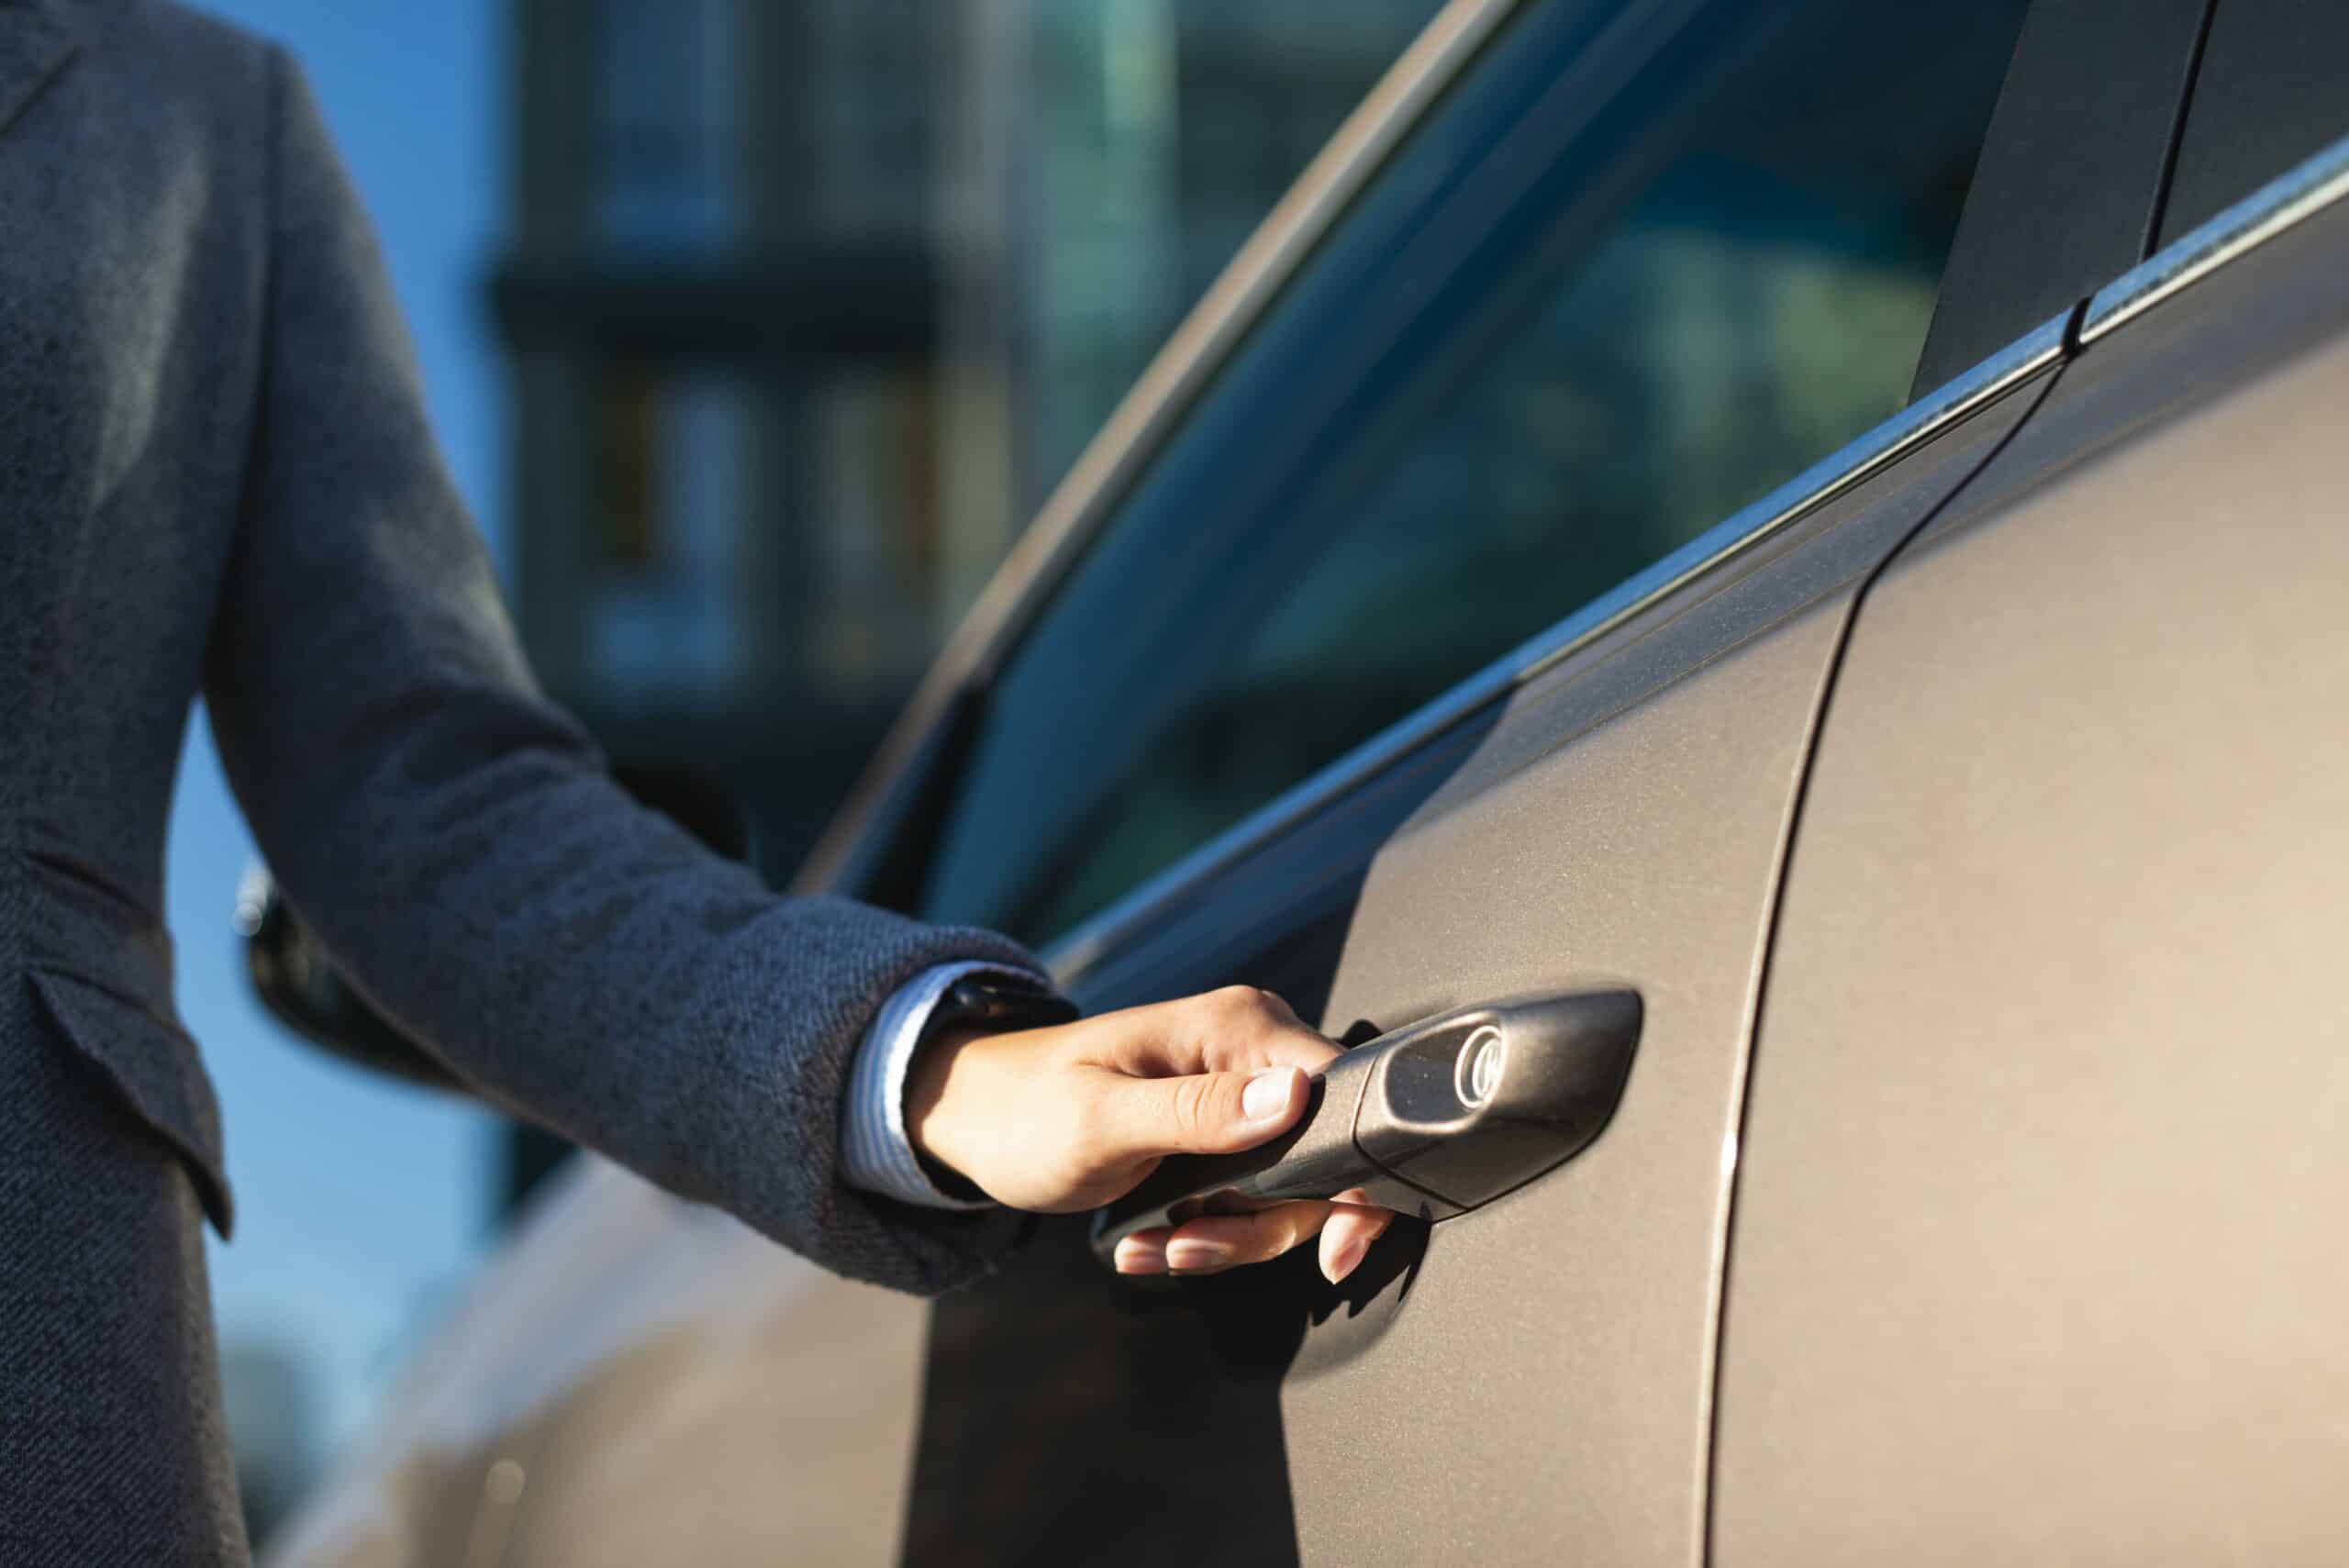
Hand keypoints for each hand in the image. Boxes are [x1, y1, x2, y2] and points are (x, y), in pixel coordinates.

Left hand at [906, 985, 1394, 1282]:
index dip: (1356, 1177)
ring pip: (1287, 1192)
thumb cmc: (1024, 1109)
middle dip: (1264, 1224)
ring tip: (1157, 1248)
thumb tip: (1294, 1095)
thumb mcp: (1104, 1120)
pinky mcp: (1223, 1134)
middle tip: (1192, 1248)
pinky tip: (1151, 1243)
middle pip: (1322, 1157)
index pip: (1345, 1091)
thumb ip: (1198, 1112)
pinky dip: (1209, 1234)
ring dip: (1227, 1238)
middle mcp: (1253, 1051)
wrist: (974, 1120)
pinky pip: (1249, 1198)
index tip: (1334, 1249)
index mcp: (1236, 1026)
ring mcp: (1240, 1094)